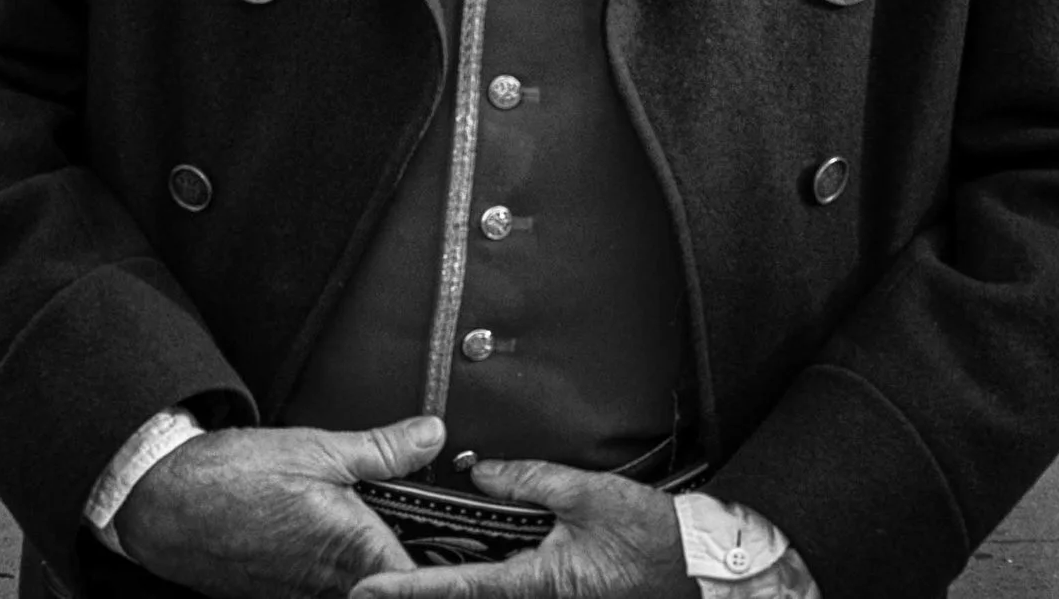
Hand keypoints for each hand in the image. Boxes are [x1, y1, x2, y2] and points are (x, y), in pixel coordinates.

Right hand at [114, 414, 441, 598]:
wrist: (164, 504)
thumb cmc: (235, 477)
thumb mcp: (319, 447)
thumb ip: (382, 449)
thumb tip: (433, 436)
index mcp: (351, 550)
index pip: (417, 581)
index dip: (445, 570)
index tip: (472, 551)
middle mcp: (330, 585)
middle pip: (392, 585)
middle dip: (416, 563)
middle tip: (440, 532)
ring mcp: (303, 596)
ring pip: (362, 587)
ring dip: (380, 564)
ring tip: (399, 529)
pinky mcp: (282, 596)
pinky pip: (328, 589)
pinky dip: (347, 568)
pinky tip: (348, 538)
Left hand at [349, 460, 689, 598]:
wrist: (692, 570)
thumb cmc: (650, 539)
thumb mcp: (589, 496)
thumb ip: (531, 481)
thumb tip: (482, 473)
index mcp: (533, 582)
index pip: (454, 588)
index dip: (405, 589)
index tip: (366, 589)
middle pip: (465, 598)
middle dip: (420, 589)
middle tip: (374, 581)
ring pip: (486, 597)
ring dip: (450, 585)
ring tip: (408, 572)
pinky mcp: (560, 597)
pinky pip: (510, 592)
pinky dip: (482, 581)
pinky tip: (467, 566)